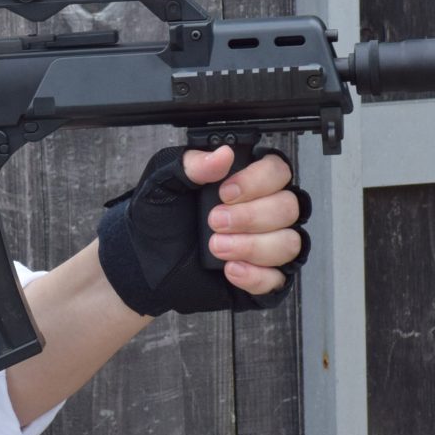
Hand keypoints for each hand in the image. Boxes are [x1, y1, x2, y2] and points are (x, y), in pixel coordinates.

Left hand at [96, 145, 309, 315]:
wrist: (144, 262)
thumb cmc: (158, 219)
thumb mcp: (164, 184)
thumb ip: (191, 165)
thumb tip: (221, 155)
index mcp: (246, 181)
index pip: (278, 171)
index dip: (258, 181)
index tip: (226, 193)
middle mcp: (263, 211)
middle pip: (289, 207)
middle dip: (251, 217)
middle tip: (215, 222)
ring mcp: (266, 245)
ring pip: (289, 243)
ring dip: (253, 246)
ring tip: (217, 247)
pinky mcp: (262, 278)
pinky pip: (279, 279)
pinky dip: (256, 276)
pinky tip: (230, 269)